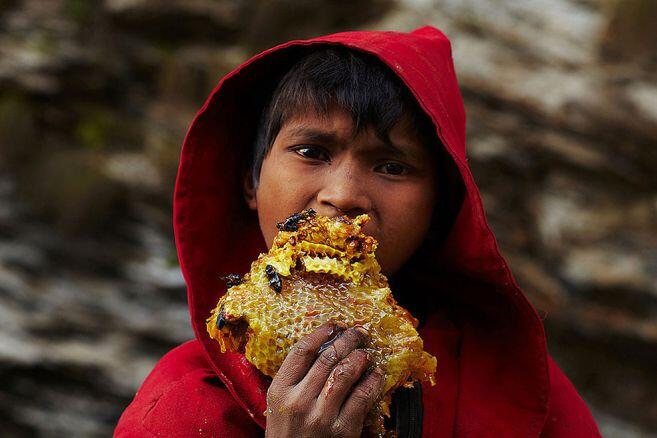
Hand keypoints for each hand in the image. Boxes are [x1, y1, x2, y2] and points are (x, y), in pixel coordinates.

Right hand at [264, 323, 384, 437]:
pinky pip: (362, 397)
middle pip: (327, 358)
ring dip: (360, 357)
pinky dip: (372, 382)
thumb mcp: (279, 405)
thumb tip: (323, 348)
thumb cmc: (287, 435)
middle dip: (347, 340)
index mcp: (280, 390)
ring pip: (346, 373)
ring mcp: (321, 416)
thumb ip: (295, 379)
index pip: (301, 351)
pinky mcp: (342, 430)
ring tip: (366, 352)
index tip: (333, 325)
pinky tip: (376, 375)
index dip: (320, 333)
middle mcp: (299, 400)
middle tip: (359, 331)